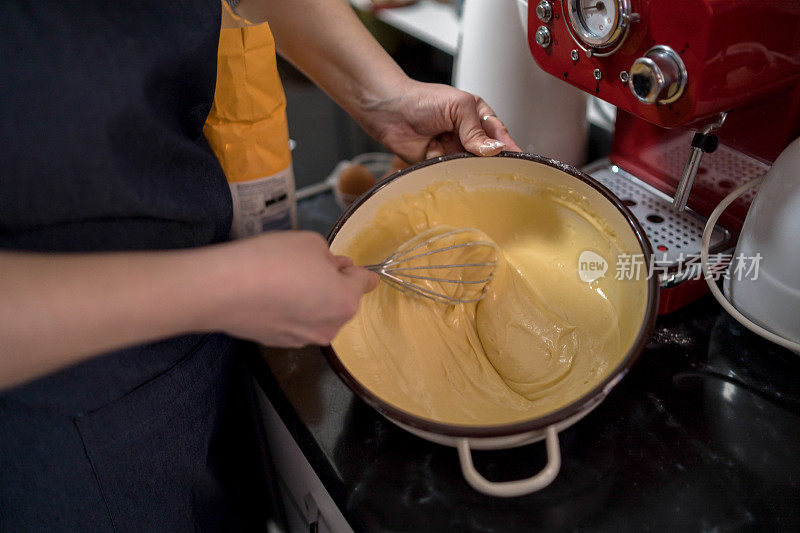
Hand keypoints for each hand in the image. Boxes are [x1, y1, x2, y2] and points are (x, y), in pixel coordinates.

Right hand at [206, 231, 378, 347]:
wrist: (226, 289)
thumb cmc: (273, 261)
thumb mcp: (310, 242)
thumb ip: (329, 256)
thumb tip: (333, 266)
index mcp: (345, 301)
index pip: (364, 282)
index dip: (359, 271)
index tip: (357, 270)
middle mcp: (330, 326)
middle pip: (341, 300)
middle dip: (331, 283)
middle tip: (308, 265)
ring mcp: (304, 339)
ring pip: (318, 313)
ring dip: (311, 298)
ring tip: (284, 279)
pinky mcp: (280, 343)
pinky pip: (296, 322)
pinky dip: (290, 310)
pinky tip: (271, 295)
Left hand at [356, 79, 521, 162]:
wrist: (389, 111)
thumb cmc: (422, 100)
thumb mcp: (458, 107)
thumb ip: (476, 129)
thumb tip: (494, 149)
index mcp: (477, 118)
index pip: (500, 135)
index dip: (510, 149)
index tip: (521, 163)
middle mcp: (467, 137)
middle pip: (487, 156)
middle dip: (489, 163)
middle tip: (493, 169)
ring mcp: (452, 152)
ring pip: (469, 168)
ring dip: (468, 168)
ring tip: (465, 163)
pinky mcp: (437, 165)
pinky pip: (449, 175)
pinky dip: (447, 171)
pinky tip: (439, 160)